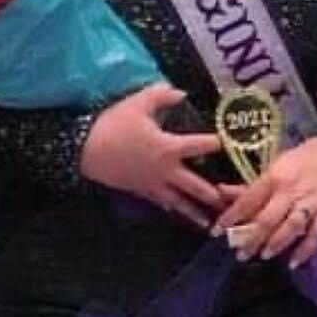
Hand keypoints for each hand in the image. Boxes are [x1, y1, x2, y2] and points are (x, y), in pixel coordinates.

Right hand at [80, 83, 224, 227]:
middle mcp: (166, 170)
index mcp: (168, 147)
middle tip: (230, 200)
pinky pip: (161, 202)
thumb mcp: (138, 103)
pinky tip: (177, 213)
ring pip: (180, 202)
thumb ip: (163, 95)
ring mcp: (153, 184)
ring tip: (212, 223)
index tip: (229, 144)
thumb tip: (182, 93)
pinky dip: (172, 208)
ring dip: (196, 212)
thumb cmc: (114, 124)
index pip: (200, 146)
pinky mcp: (141, 191)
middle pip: (195, 185)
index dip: (216, 144)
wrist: (85, 150)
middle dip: (213, 194)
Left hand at [211, 137, 316, 267]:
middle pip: (268, 218)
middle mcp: (290, 191)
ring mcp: (309, 202)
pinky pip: (316, 234)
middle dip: (252, 238)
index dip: (230, 217)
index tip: (216, 232)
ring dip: (276, 243)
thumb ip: (247, 187)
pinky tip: (293, 263)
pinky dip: (306, 250)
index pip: (248, 200)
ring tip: (263, 256)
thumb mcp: (269, 169)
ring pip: (292, 226)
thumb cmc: (294, 163)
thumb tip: (218, 192)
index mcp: (273, 177)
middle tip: (239, 254)